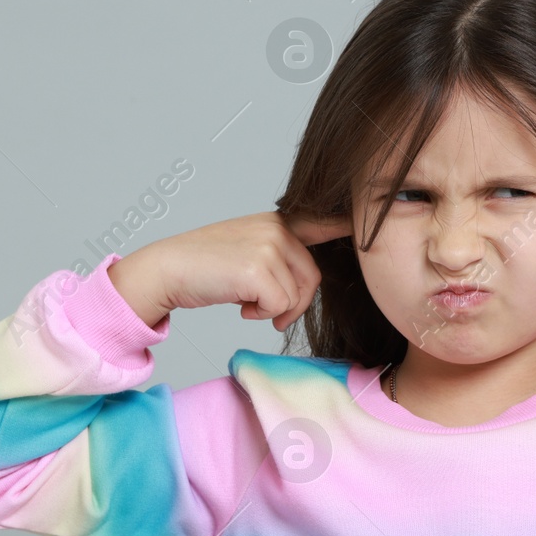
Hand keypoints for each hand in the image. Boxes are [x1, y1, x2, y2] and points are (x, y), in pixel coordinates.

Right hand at [133, 211, 352, 331]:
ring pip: (298, 296)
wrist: (167, 269)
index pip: (323, 220)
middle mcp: (277, 228)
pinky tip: (240, 305)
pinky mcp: (259, 269)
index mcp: (277, 221)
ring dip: (275, 310)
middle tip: (267, 310)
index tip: (368, 221)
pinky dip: (262, 315)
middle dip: (295, 303)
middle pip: (313, 277)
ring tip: (247, 302)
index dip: (349, 224)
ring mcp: (269, 246)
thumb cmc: (206, 266)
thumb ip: (280, 255)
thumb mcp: (249, 248)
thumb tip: (312, 278)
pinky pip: (280, 306)